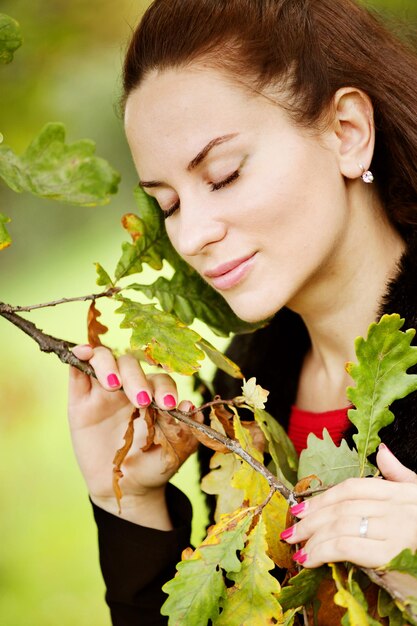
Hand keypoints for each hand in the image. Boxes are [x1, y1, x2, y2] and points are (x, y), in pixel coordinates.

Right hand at [68, 345, 200, 528]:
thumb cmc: (153, 466)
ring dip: (108, 365)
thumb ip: (184, 430)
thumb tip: (191, 407)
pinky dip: (80, 355)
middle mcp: (129, 386)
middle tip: (141, 401)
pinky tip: (82, 353)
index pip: (159, 379)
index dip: (164, 387)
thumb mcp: (173, 452)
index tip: (168, 404)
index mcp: (154, 395)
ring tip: (113, 385)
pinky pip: (77, 371)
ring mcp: (103, 390)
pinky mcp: (80, 399)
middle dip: (136, 379)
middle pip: (131, 365)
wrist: (125, 489)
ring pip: (104, 359)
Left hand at [280, 444, 416, 567]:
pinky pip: (346, 547)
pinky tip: (310, 559)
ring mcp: (395, 530)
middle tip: (291, 529)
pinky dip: (322, 551)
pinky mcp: (389, 556)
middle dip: (312, 518)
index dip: (324, 496)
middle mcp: (398, 507)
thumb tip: (382, 452)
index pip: (353, 487)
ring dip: (312, 536)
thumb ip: (399, 477)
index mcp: (401, 493)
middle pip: (342, 506)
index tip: (301, 508)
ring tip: (297, 546)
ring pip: (340, 525)